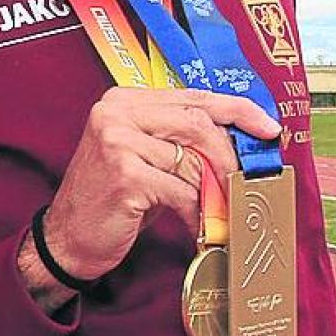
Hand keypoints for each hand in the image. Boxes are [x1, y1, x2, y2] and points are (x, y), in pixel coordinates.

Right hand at [19, 88, 280, 308]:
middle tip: (244, 182)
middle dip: (229, 156)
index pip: (193, 96)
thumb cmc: (112, 200)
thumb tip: (238, 142)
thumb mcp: (142, 158)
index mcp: (123, 100)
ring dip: (215, 191)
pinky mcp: (125, 174)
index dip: (238, 110)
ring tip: (222, 209)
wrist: (66, 239)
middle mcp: (116, 113)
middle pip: (198, 123)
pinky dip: (198, 211)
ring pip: (193, 161)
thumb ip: (179, 140)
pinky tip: (198, 224)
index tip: (268, 127)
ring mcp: (117, 141)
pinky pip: (182, 191)